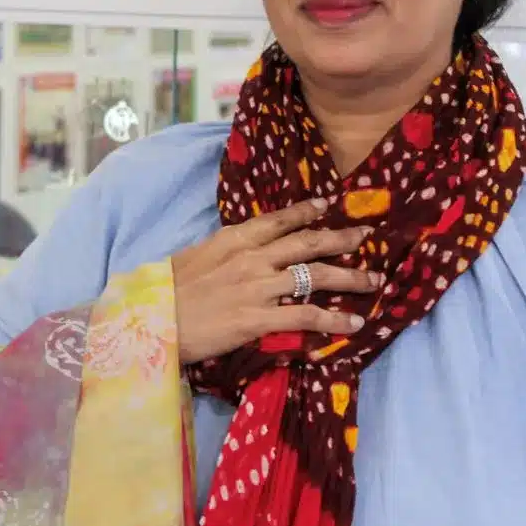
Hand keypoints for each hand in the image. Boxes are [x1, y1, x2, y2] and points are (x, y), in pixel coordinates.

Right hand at [172, 198, 378, 364]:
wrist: (150, 321)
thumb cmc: (164, 292)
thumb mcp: (193, 258)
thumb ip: (221, 253)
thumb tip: (239, 252)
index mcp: (232, 240)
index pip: (277, 220)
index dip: (306, 211)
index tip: (329, 203)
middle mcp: (251, 258)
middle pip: (307, 243)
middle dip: (341, 238)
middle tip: (366, 236)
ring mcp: (257, 287)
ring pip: (316, 276)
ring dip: (350, 278)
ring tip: (374, 281)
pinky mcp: (259, 318)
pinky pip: (307, 315)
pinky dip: (335, 319)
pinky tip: (355, 322)